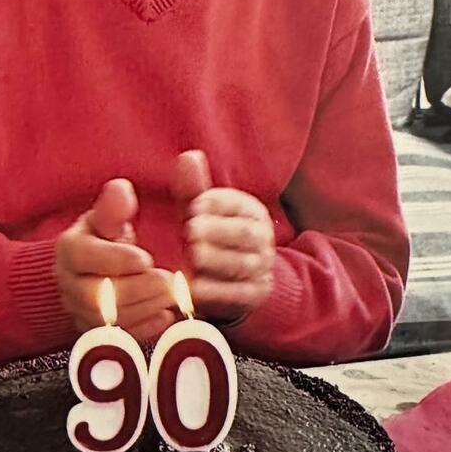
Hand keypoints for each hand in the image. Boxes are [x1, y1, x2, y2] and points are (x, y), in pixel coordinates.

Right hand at [55, 178, 176, 337]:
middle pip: (96, 296)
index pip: (85, 257)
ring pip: (108, 320)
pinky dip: (145, 329)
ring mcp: (80, 311)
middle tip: (169, 281)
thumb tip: (121, 189)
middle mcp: (69, 283)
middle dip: (137, 289)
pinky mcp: (96, 332)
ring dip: (145, 309)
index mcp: (70, 249)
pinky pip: (118, 338)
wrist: (99, 268)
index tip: (146, 258)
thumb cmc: (110, 236)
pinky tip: (167, 315)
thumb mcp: (111, 215)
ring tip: (172, 297)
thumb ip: (116, 205)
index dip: (116, 259)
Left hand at [173, 150, 275, 321]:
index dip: (217, 203)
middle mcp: (261, 238)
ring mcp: (261, 268)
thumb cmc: (210, 237)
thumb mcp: (200, 212)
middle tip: (190, 230)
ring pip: (243, 263)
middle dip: (218, 231)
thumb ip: (192, 188)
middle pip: (244, 233)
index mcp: (251, 212)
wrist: (235, 281)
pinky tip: (195, 287)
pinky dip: (218, 291)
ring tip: (193, 255)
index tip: (193, 206)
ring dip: (218, 259)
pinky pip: (240, 293)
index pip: (238, 203)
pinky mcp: (254, 294)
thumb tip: (189, 157)